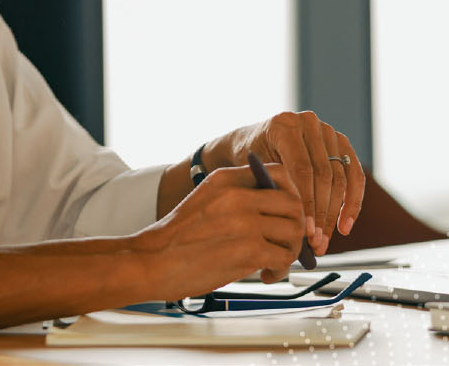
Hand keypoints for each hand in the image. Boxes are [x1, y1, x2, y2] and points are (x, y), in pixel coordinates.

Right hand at [130, 164, 307, 295]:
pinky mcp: (248, 250)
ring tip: (273, 262)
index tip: (287, 214)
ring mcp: (244, 222)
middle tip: (285, 243)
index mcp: (226, 179)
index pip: (281, 174)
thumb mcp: (206, 199)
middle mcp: (238, 196)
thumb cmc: (177, 238)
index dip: (293, 195)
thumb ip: (239, 197)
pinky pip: (284, 257)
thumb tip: (279, 211)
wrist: (151, 262)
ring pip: (294, 232)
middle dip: (296, 227)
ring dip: (290, 251)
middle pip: (294, 204)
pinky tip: (265, 274)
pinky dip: (280, 269)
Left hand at [205, 111, 363, 257]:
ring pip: (341, 178)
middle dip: (321, 213)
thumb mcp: (251, 173)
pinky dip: (352, 203)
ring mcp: (328, 132)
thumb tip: (294, 230)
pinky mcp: (342, 144)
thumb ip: (271, 192)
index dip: (307, 203)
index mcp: (284, 126)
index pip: (302, 169)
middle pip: (324, 174)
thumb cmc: (249, 162)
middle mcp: (309, 123)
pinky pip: (354, 175)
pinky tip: (344, 227)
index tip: (306, 231)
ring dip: (334, 215)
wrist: (253, 143)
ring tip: (324, 242)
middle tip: (316, 242)